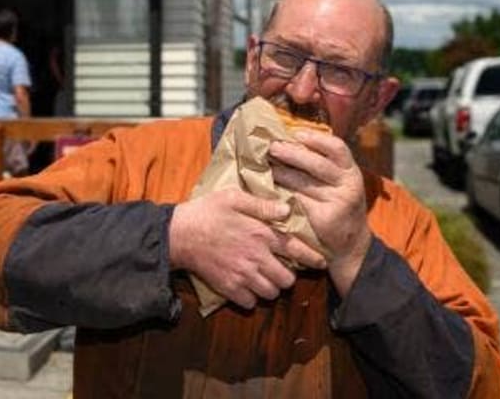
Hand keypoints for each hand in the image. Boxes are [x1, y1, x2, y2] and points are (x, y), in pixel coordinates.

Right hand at [169, 188, 325, 309]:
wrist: (178, 234)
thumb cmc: (206, 211)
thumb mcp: (233, 197)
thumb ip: (262, 204)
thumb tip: (287, 209)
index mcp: (260, 233)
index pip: (296, 249)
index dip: (312, 257)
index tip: (320, 262)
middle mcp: (256, 257)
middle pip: (287, 279)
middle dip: (288, 275)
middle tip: (281, 269)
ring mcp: (242, 275)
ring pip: (271, 293)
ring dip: (271, 287)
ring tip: (265, 278)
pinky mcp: (228, 288)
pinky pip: (250, 303)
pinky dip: (252, 297)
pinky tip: (248, 286)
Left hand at [268, 129, 372, 296]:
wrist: (350, 244)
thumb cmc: (337, 204)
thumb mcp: (339, 182)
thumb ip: (323, 164)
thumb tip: (291, 138)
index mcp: (351, 172)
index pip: (338, 148)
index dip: (317, 139)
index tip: (296, 133)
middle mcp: (348, 186)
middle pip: (317, 164)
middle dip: (291, 154)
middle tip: (272, 147)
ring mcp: (337, 204)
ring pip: (303, 184)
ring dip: (282, 173)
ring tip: (265, 166)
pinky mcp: (324, 220)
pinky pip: (297, 202)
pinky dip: (282, 194)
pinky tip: (269, 189)